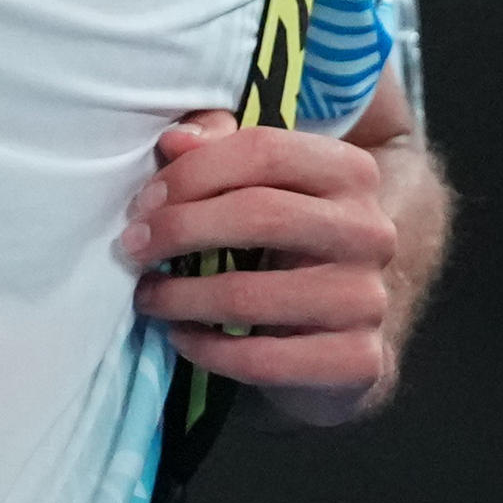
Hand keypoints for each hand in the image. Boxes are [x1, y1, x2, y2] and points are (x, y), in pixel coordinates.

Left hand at [122, 101, 437, 425]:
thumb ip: (222, 149)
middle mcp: (370, 231)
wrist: (349, 326)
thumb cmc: (291, 244)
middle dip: (180, 229)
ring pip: (251, 295)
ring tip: (148, 296)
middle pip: (260, 214)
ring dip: (181, 297)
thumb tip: (175, 141)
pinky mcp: (356, 361)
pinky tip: (182, 337)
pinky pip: (261, 359)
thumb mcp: (268, 187)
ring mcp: (367, 300)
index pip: (264, 151)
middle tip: (133, 247)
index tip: (145, 202)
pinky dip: (206, 350)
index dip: (194, 173)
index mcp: (351, 172)